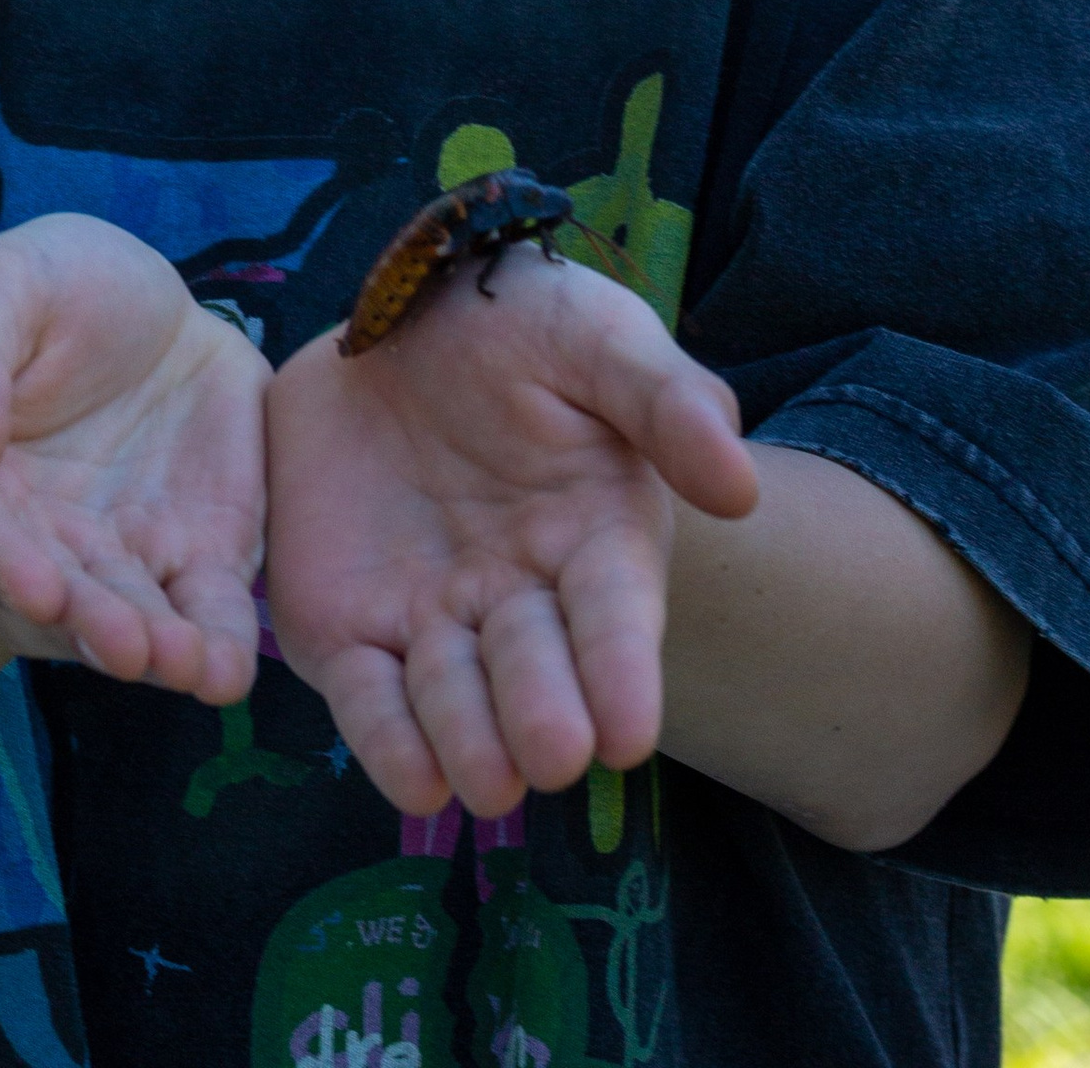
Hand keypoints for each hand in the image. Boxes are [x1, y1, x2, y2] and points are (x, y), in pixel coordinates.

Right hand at [0, 212, 267, 703]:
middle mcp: (17, 545)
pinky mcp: (188, 564)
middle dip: (87, 627)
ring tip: (185, 664)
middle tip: (126, 645)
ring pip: (122, 624)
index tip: (36, 586)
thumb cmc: (45, 293)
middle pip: (43, 600)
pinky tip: (226, 673)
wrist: (148, 314)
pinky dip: (214, 650)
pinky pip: (200, 616)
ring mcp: (108, 564)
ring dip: (152, 653)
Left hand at [264, 243, 758, 816]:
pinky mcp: (348, 627)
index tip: (630, 730)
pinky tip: (413, 780)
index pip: (614, 618)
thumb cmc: (516, 324)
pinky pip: (367, 696)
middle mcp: (518, 596)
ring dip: (471, 742)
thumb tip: (741, 487)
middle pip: (535, 670)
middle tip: (554, 754)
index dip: (621, 672)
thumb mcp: (596, 336)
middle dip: (546, 714)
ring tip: (488, 781)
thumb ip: (667, 400)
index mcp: (594, 539)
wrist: (393, 309)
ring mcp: (432, 619)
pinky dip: (388, 741)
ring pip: (454, 699)